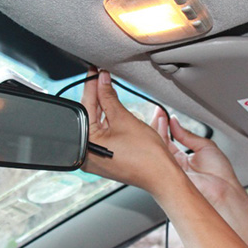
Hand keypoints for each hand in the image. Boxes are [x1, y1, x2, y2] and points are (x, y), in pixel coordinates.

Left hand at [80, 69, 179, 194]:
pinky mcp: (105, 159)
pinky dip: (107, 121)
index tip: (93, 71)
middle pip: (89, 115)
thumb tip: (101, 80)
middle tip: (101, 76)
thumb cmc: (146, 156)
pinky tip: (112, 107)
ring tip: (107, 88)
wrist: (162, 176)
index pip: (85, 106)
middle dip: (96, 95)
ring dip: (103, 106)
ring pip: (96, 124)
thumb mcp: (124, 119)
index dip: (91, 85)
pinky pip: (102, 135)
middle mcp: (86, 154)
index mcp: (86, 145)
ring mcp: (95, 158)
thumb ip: (109, 97)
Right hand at [150, 107, 243, 206]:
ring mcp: (170, 169)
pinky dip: (158, 139)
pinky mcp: (167, 172)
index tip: (164, 114)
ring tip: (159, 116)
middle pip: (161, 143)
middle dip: (158, 126)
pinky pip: (159, 154)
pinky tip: (159, 128)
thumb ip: (187, 135)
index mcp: (184, 160)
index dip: (166, 126)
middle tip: (158, 112)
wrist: (224, 192)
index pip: (170, 140)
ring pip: (158, 147)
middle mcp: (175, 165)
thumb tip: (174, 122)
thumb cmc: (221, 176)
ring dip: (157, 130)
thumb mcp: (205, 146)